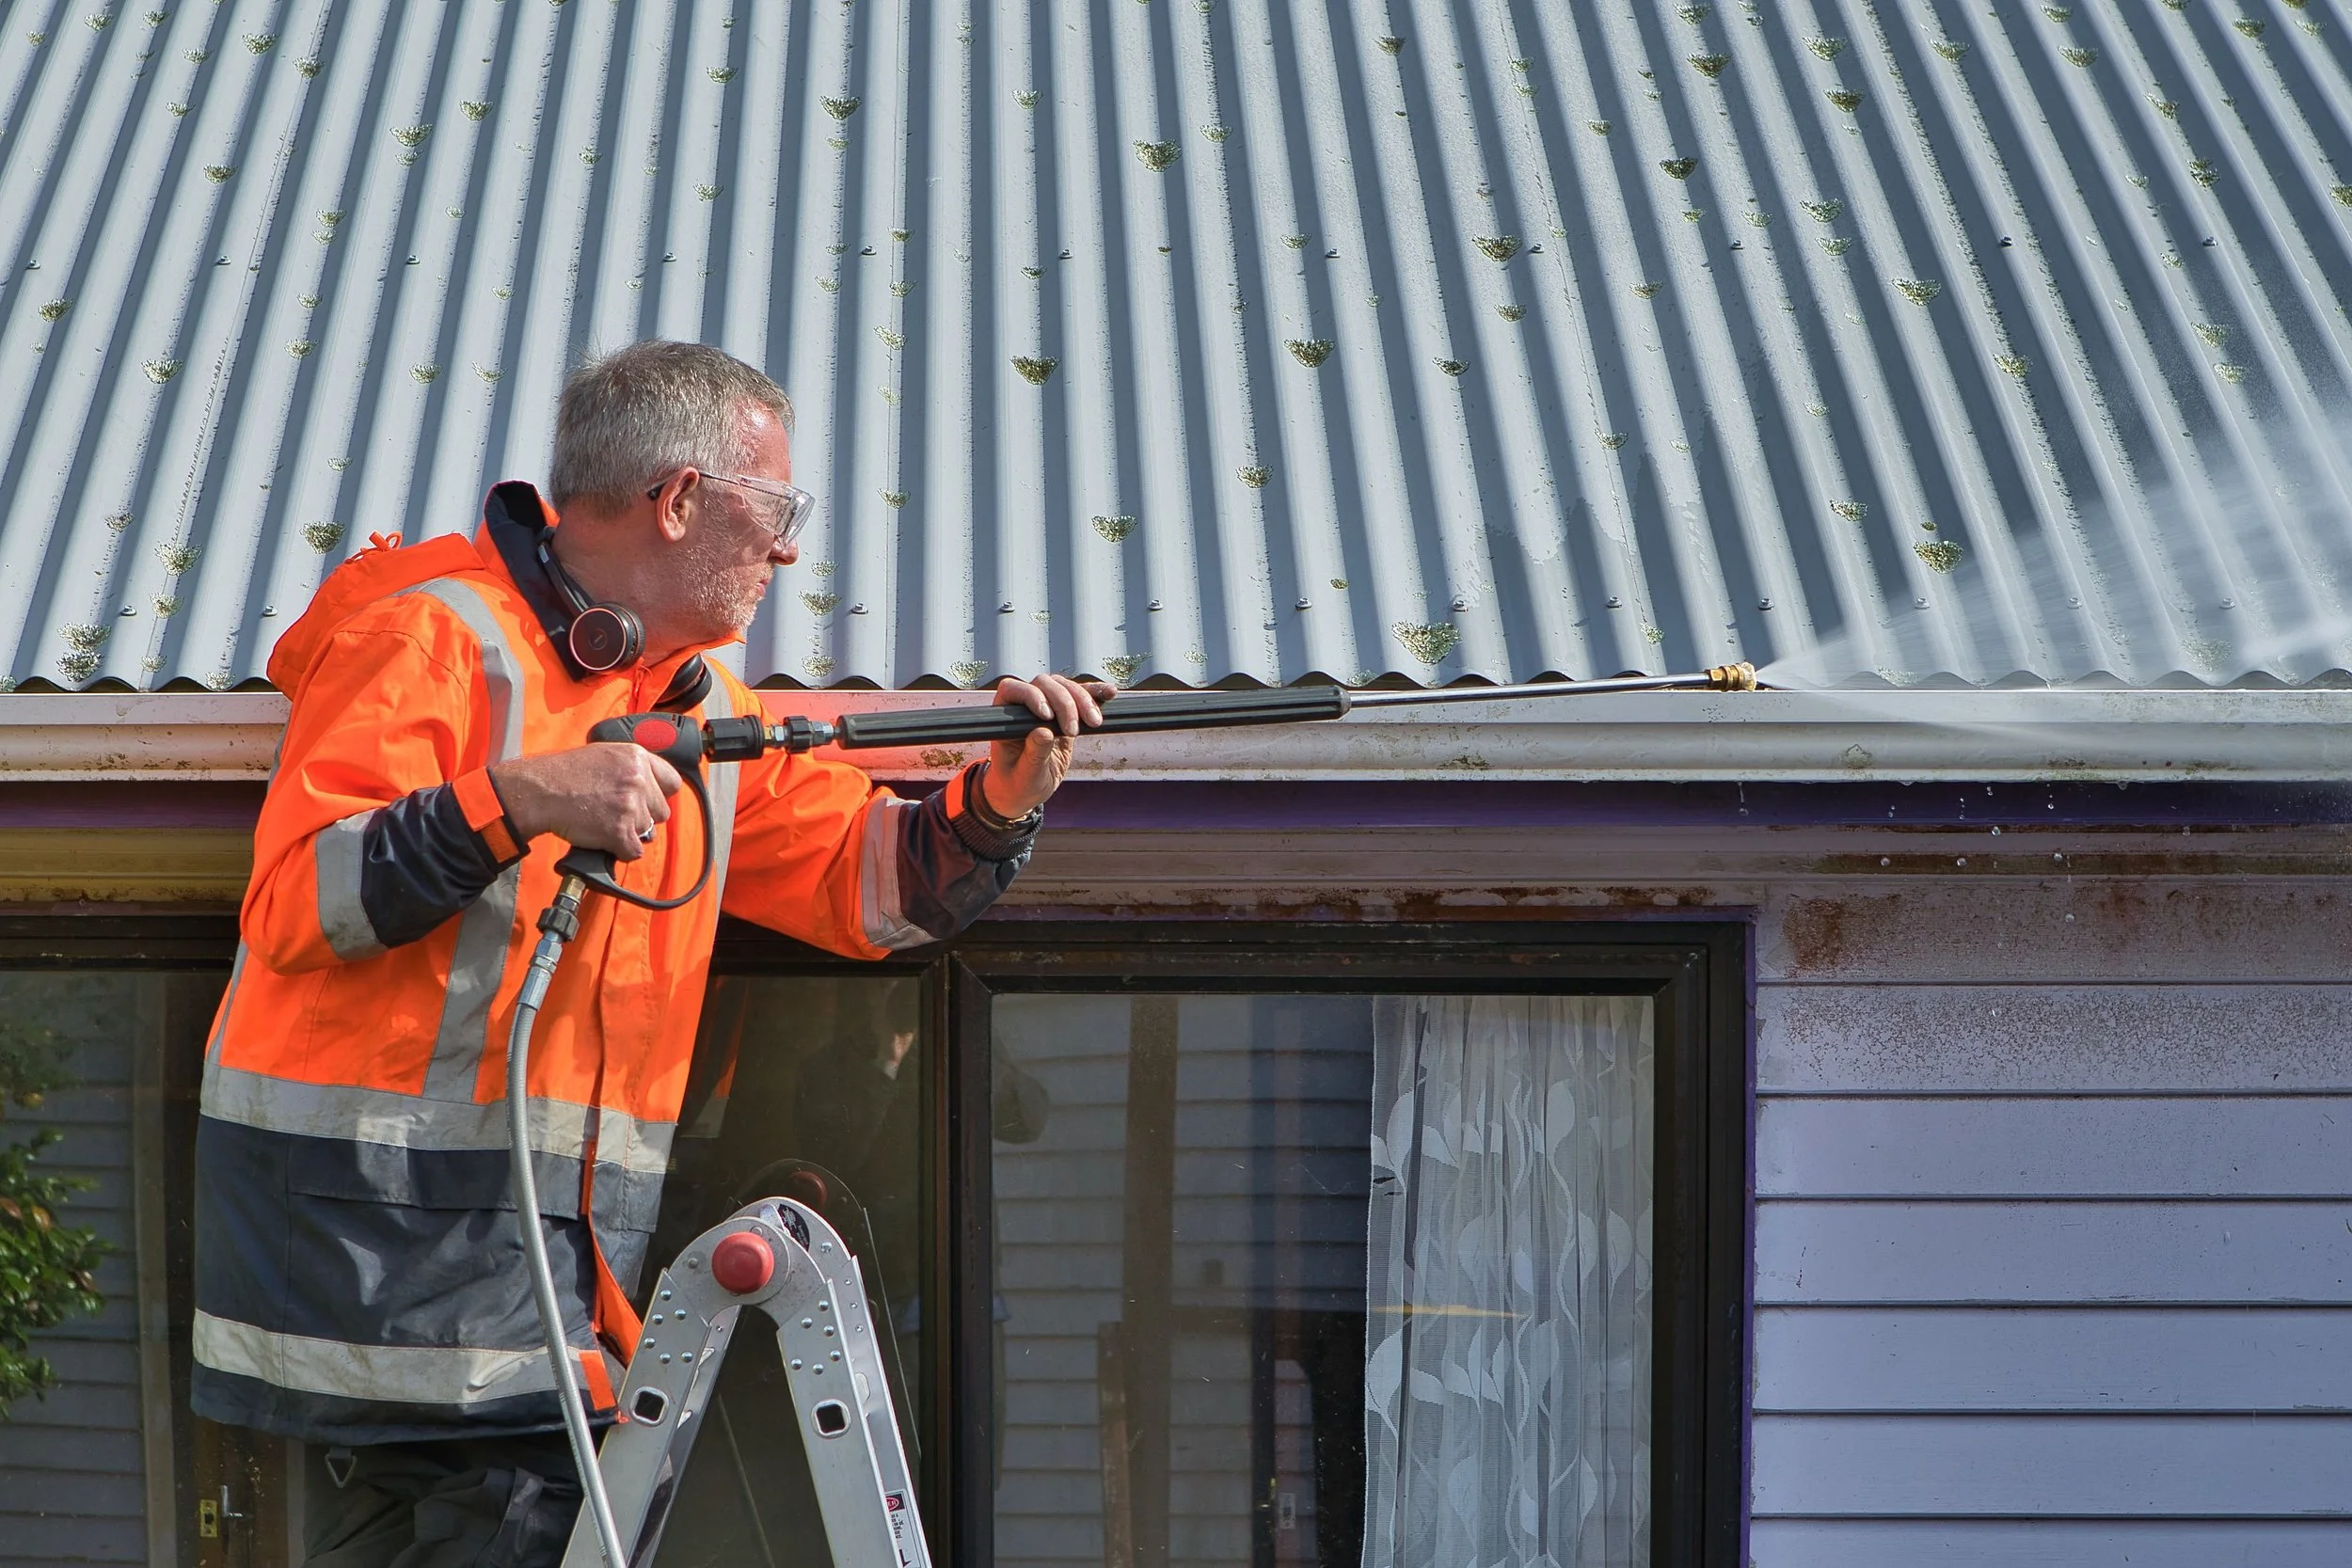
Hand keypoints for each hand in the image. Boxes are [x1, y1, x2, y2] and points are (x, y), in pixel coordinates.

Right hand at [490, 743, 683, 860]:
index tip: (648, 801)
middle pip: (662, 812)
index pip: (673, 783)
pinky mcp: (619, 831)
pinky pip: (633, 851)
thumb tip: (650, 788)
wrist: (540, 791)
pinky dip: (619, 851)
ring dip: (628, 834)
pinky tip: (602, 838)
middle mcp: (638, 779)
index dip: (659, 795)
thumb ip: (631, 768)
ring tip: (603, 822)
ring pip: (647, 833)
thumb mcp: (604, 755)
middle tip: (616, 814)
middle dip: (643, 817)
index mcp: (637, 757)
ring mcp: (630, 806)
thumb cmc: (564, 774)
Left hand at [984, 674, 1112, 818]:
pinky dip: (1095, 695)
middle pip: (1045, 684)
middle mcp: (1025, 706)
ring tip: (1095, 722)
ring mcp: (1047, 707)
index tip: (1046, 716)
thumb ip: (1033, 754)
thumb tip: (1044, 732)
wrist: (1026, 790)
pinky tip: (1110, 693)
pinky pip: (1080, 699)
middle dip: (1064, 703)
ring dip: (1083, 700)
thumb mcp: (1024, 775)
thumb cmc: (1016, 784)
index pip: (1014, 690)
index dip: (1031, 696)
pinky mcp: (1065, 715)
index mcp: (1005, 717)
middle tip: (1073, 731)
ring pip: (1065, 687)